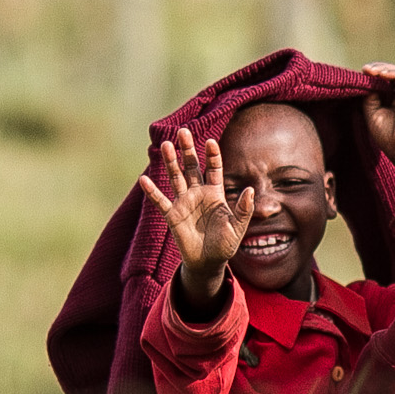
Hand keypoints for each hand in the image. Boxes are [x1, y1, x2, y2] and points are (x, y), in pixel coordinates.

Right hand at [138, 128, 252, 310]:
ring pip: (176, 177)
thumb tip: (250, 190)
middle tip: (182, 131)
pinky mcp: (172, 215)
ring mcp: (184, 202)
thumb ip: (244, 209)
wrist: (209, 262)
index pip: (214, 169)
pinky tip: (144, 179)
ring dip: (171, 162)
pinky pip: (161, 201)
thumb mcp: (238, 227)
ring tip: (166, 144)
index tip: (210, 142)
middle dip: (188, 149)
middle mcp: (198, 193)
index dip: (212, 155)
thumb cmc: (226, 244)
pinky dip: (152, 191)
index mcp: (216, 194)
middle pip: (192, 167)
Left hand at [362, 62, 394, 176]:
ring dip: (383, 68)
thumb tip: (367, 80)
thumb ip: (370, 95)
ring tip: (370, 71)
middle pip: (390, 72)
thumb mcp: (371, 111)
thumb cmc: (386, 135)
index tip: (360, 73)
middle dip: (377, 68)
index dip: (372, 73)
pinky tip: (380, 75)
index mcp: (392, 98)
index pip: (383, 78)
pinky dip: (392, 73)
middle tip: (364, 70)